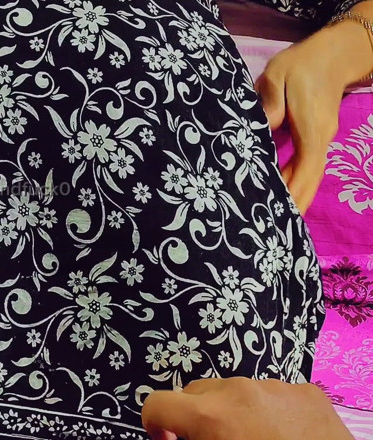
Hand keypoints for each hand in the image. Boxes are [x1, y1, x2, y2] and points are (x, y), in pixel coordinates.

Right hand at [141, 378, 353, 439]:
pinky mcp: (308, 392)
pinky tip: (283, 437)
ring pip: (236, 391)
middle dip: (196, 417)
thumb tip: (174, 438)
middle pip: (197, 393)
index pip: (157, 404)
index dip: (155, 425)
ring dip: (234, 412)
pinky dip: (269, 411)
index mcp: (211, 416)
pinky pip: (273, 394)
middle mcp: (239, 392)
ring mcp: (276, 388)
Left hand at [256, 30, 346, 214]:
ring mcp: (321, 141)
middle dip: (294, 205)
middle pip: (309, 181)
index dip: (293, 192)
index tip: (281, 214)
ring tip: (275, 221)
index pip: (305, 169)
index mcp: (312, 129)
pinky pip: (306, 167)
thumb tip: (262, 127)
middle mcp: (321, 140)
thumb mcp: (278, 76)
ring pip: (309, 176)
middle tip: (273, 230)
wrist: (333, 54)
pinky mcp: (315, 139)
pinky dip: (295, 184)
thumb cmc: (301, 65)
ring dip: (295, 197)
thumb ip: (269, 102)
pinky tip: (280, 195)